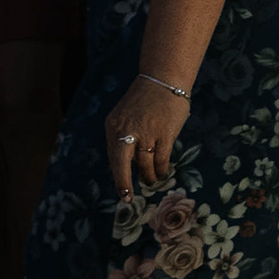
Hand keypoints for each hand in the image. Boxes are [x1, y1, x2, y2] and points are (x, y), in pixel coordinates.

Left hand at [105, 76, 186, 196]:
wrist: (163, 81)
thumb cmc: (144, 102)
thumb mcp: (124, 117)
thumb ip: (122, 138)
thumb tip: (122, 166)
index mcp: (114, 126)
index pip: (113, 157)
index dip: (117, 175)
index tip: (121, 191)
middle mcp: (127, 130)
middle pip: (122, 163)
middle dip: (124, 183)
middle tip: (128, 197)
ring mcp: (147, 131)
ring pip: (145, 163)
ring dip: (149, 175)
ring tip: (152, 180)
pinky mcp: (165, 132)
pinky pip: (161, 158)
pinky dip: (161, 168)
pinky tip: (162, 172)